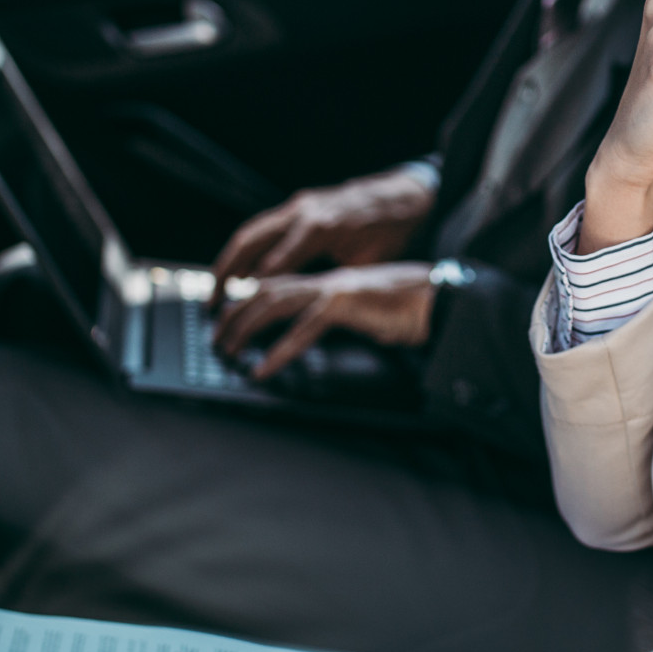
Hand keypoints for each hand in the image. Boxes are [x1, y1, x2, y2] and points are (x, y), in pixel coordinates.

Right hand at [210, 168, 437, 282]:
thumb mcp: (368, 260)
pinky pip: (264, 229)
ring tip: (216, 291)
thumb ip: (337, 278)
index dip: (258, 285)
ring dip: (230, 261)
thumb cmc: (391, 229)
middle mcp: (303, 211)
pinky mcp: (300, 206)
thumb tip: (315, 303)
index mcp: (320, 226)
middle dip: (227, 272)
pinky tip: (240, 273)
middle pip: (250, 240)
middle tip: (212, 303)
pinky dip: (247, 251)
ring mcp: (299, 205)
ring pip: (252, 232)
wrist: (405, 194)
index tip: (241, 308)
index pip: (278, 259)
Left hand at [211, 262, 435, 378]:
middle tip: (215, 342)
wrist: (437, 300)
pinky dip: (278, 351)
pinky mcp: (343, 305)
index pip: (272, 287)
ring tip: (229, 354)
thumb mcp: (359, 315)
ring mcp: (331, 290)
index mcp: (324, 283)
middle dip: (232, 317)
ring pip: (272, 304)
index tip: (224, 323)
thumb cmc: (405, 310)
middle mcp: (322, 282)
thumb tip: (306, 335)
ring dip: (244, 330)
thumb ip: (331, 319)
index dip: (243, 303)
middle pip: (262, 292)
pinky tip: (263, 370)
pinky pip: (302, 330)